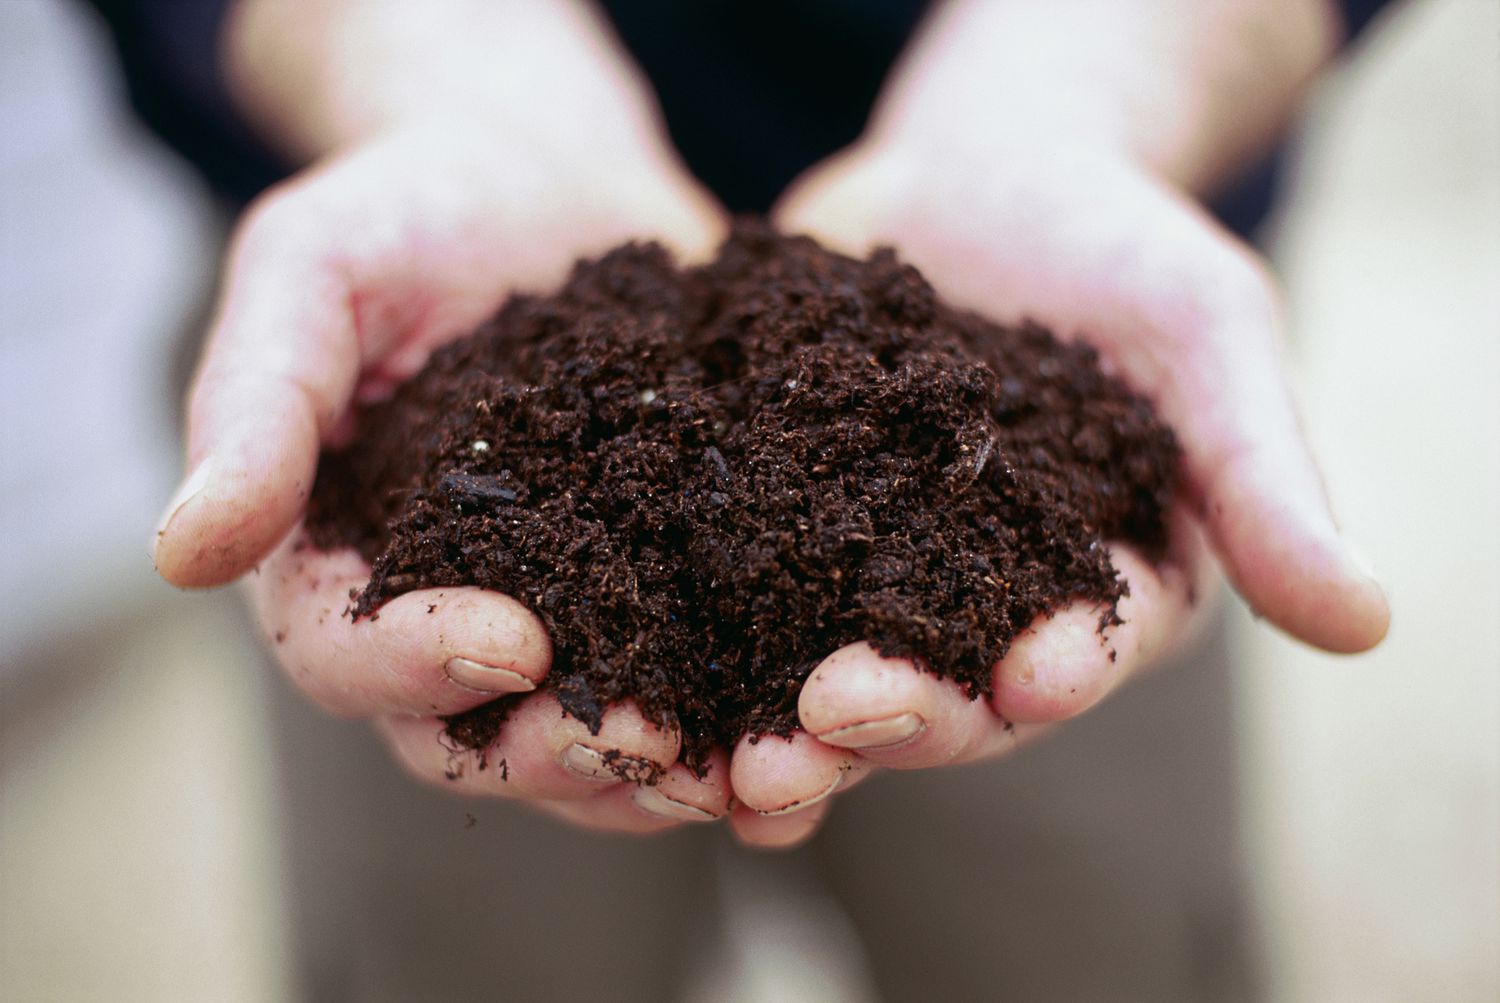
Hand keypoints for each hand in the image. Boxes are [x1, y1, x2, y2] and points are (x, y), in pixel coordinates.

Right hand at [152, 0, 734, 833]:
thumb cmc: (410, 210)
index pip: (349, 655)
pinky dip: (741, 724)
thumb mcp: (314, 275)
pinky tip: (808, 738)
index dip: (420, 666)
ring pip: (589, 744)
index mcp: (341, 561)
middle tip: (642, 738)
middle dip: (556, 749)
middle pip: (476, 736)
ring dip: (659, 775)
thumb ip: (256, 406)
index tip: (513, 638)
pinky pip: (693, 685)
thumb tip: (180, 555)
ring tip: (740, 772)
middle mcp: (444, 616)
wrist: (543, 175)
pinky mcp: (661, 593)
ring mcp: (562, 615)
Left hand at [721, 0, 1389, 847]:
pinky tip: (635, 661)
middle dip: (889, 719)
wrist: (983, 171)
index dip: (1053, 675)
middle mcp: (978, 611)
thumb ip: (1264, 474)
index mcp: (1098, 588)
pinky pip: (726, 589)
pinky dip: (687, 631)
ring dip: (772, 723)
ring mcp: (867, 577)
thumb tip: (1371, 626)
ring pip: (819, 668)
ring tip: (722, 756)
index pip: (1082, 654)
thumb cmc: (1117, 243)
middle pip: (939, 689)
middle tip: (822, 732)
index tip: (1020, 684)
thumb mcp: (1203, 333)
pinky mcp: (774, 528)